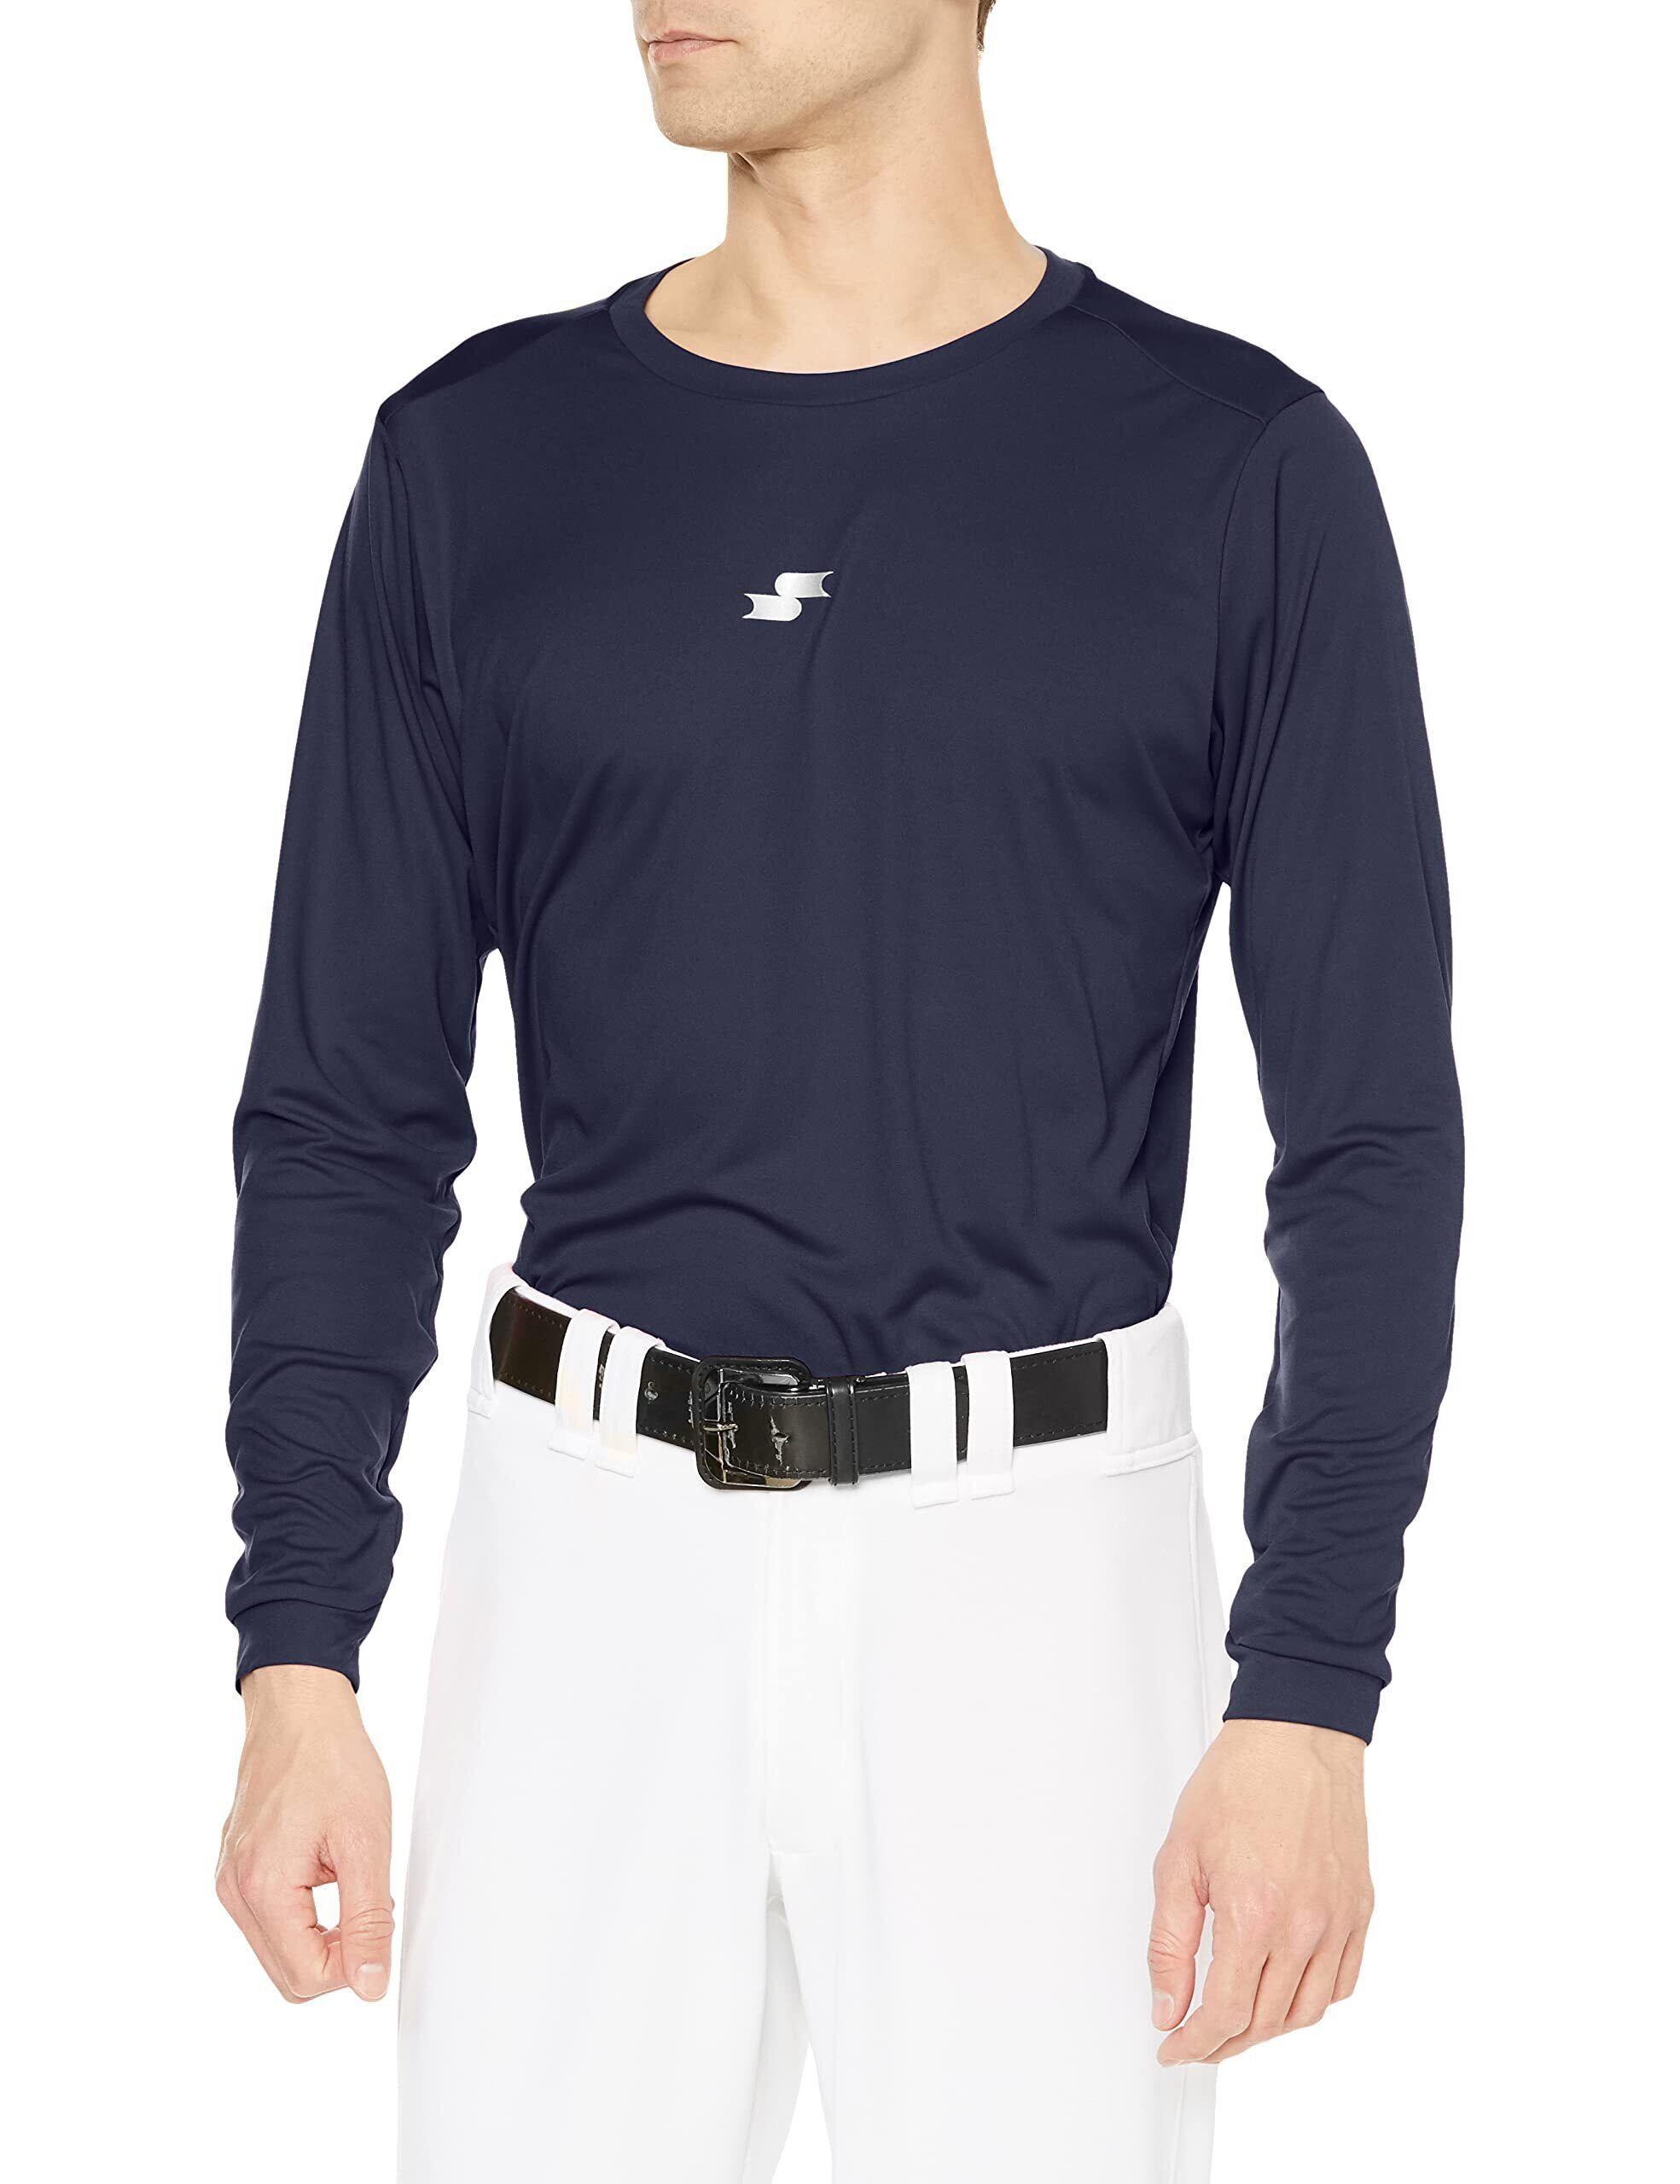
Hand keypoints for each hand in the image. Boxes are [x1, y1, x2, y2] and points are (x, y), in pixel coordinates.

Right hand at [217, 1664, 393, 2003]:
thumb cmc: (331, 1761)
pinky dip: (304, 1913)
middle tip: (371, 1906)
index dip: (353, 1966)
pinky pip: (270, 1919)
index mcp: (261, 1888)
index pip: (305, 1978)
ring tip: (351, 1879)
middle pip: (287, 1974)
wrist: (299, 1710)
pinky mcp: (236, 1867)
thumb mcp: (366, 1841)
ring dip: (321, 1933)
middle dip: (336, 1955)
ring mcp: (229, 1879)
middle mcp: (233, 1891)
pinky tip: (329, 1872)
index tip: (380, 1924)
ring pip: (278, 1950)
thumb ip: (367, 1920)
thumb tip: (371, 1986)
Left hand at [1149, 1719, 1372, 2064]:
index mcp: (1255, 1915)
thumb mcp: (1178, 1859)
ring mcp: (1340, 1921)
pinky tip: (1285, 1993)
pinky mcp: (1360, 1909)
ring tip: (1235, 2023)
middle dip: (1224, 2042)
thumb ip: (1170, 1942)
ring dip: (1267, 2030)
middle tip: (1195, 2038)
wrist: (1295, 1737)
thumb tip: (1168, 2005)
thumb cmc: (1238, 1783)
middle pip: (1266, 2022)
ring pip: (1306, 2013)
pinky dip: (1311, 2002)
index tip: (1174, 2048)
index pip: (1226, 2014)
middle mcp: (1305, 1927)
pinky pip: (1342, 1983)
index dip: (1195, 2044)